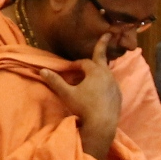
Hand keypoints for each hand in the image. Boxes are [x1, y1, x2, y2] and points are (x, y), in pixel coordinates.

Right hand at [36, 34, 121, 159]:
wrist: (102, 125)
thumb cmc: (83, 107)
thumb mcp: (67, 94)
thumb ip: (55, 81)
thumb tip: (42, 70)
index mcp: (95, 71)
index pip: (84, 62)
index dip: (75, 64)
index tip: (68, 69)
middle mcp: (108, 75)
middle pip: (102, 59)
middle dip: (102, 46)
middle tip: (108, 34)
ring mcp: (115, 85)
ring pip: (106, 73)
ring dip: (99, 71)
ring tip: (94, 74)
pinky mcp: (118, 96)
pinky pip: (110, 85)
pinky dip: (104, 83)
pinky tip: (98, 92)